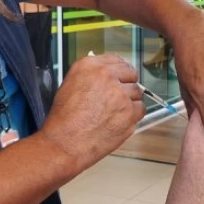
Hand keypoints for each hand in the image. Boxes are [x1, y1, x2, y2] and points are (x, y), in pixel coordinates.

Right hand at [39, 54, 144, 173]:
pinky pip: (140, 110)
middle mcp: (107, 77)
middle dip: (127, 84)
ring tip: (116, 112)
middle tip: (120, 96)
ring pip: (137, 93)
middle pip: (131, 74)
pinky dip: (133, 115)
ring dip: (130, 101)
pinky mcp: (129, 113)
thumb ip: (91, 76)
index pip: (116, 60)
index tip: (121, 76)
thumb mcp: (70, 85)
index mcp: (90, 66)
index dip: (120, 70)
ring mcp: (121, 95)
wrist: (65, 143)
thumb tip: (107, 75)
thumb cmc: (63, 119)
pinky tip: (120, 120)